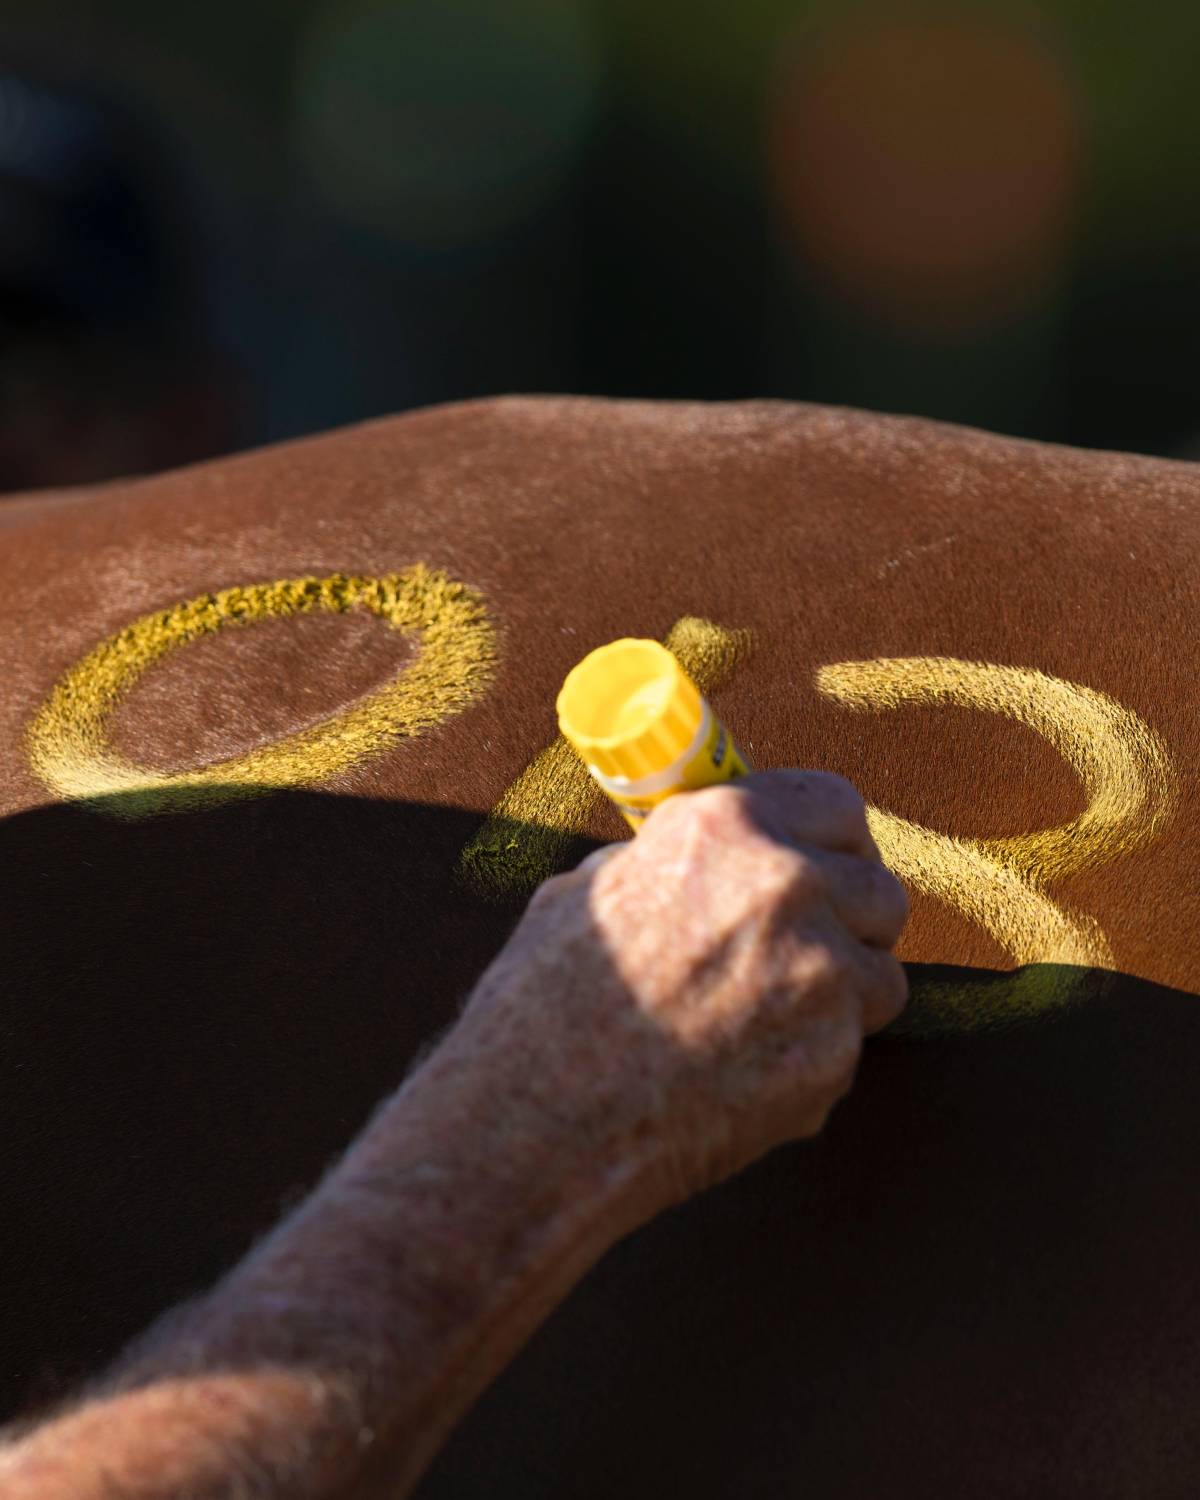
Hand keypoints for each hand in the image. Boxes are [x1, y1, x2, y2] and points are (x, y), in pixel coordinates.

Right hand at [456, 769, 908, 1217]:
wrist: (536, 1117)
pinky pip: (853, 1046)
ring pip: (881, 972)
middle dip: (848, 922)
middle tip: (801, 956)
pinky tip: (744, 1074)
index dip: (831, 842)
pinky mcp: (834, 1054)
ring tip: (764, 1023)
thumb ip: (675, 863)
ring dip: (842, 996)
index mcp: (726, 823)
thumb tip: (715, 860)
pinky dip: (814, 1060)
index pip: (836, 806)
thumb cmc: (546, 1002)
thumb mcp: (595, 890)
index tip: (822, 868)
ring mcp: (820, 970)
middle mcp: (787, 881)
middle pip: (877, 889)